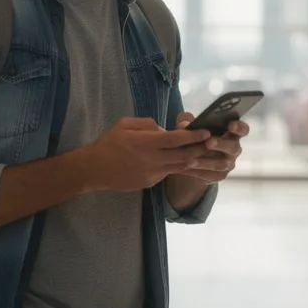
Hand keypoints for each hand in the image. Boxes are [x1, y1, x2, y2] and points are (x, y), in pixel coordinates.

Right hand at [87, 117, 211, 192]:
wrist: (95, 169)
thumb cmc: (109, 143)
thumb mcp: (124, 125)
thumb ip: (147, 124)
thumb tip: (164, 130)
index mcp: (144, 143)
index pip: (175, 139)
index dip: (193, 136)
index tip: (206, 132)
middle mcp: (151, 159)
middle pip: (183, 155)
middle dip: (200, 149)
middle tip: (212, 142)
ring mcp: (152, 173)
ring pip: (180, 167)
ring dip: (193, 159)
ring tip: (203, 151)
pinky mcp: (150, 183)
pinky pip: (168, 172)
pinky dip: (177, 166)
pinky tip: (183, 160)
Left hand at [174, 113, 248, 183]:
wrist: (189, 159)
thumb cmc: (194, 136)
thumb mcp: (188, 126)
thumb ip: (186, 121)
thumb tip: (185, 124)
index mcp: (231, 133)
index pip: (242, 130)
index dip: (239, 127)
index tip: (231, 125)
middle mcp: (233, 148)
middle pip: (233, 147)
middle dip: (221, 144)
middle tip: (208, 142)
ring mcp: (228, 163)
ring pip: (221, 164)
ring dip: (206, 162)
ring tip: (191, 160)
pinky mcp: (219, 176)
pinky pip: (211, 175)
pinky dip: (198, 171)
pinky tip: (186, 168)